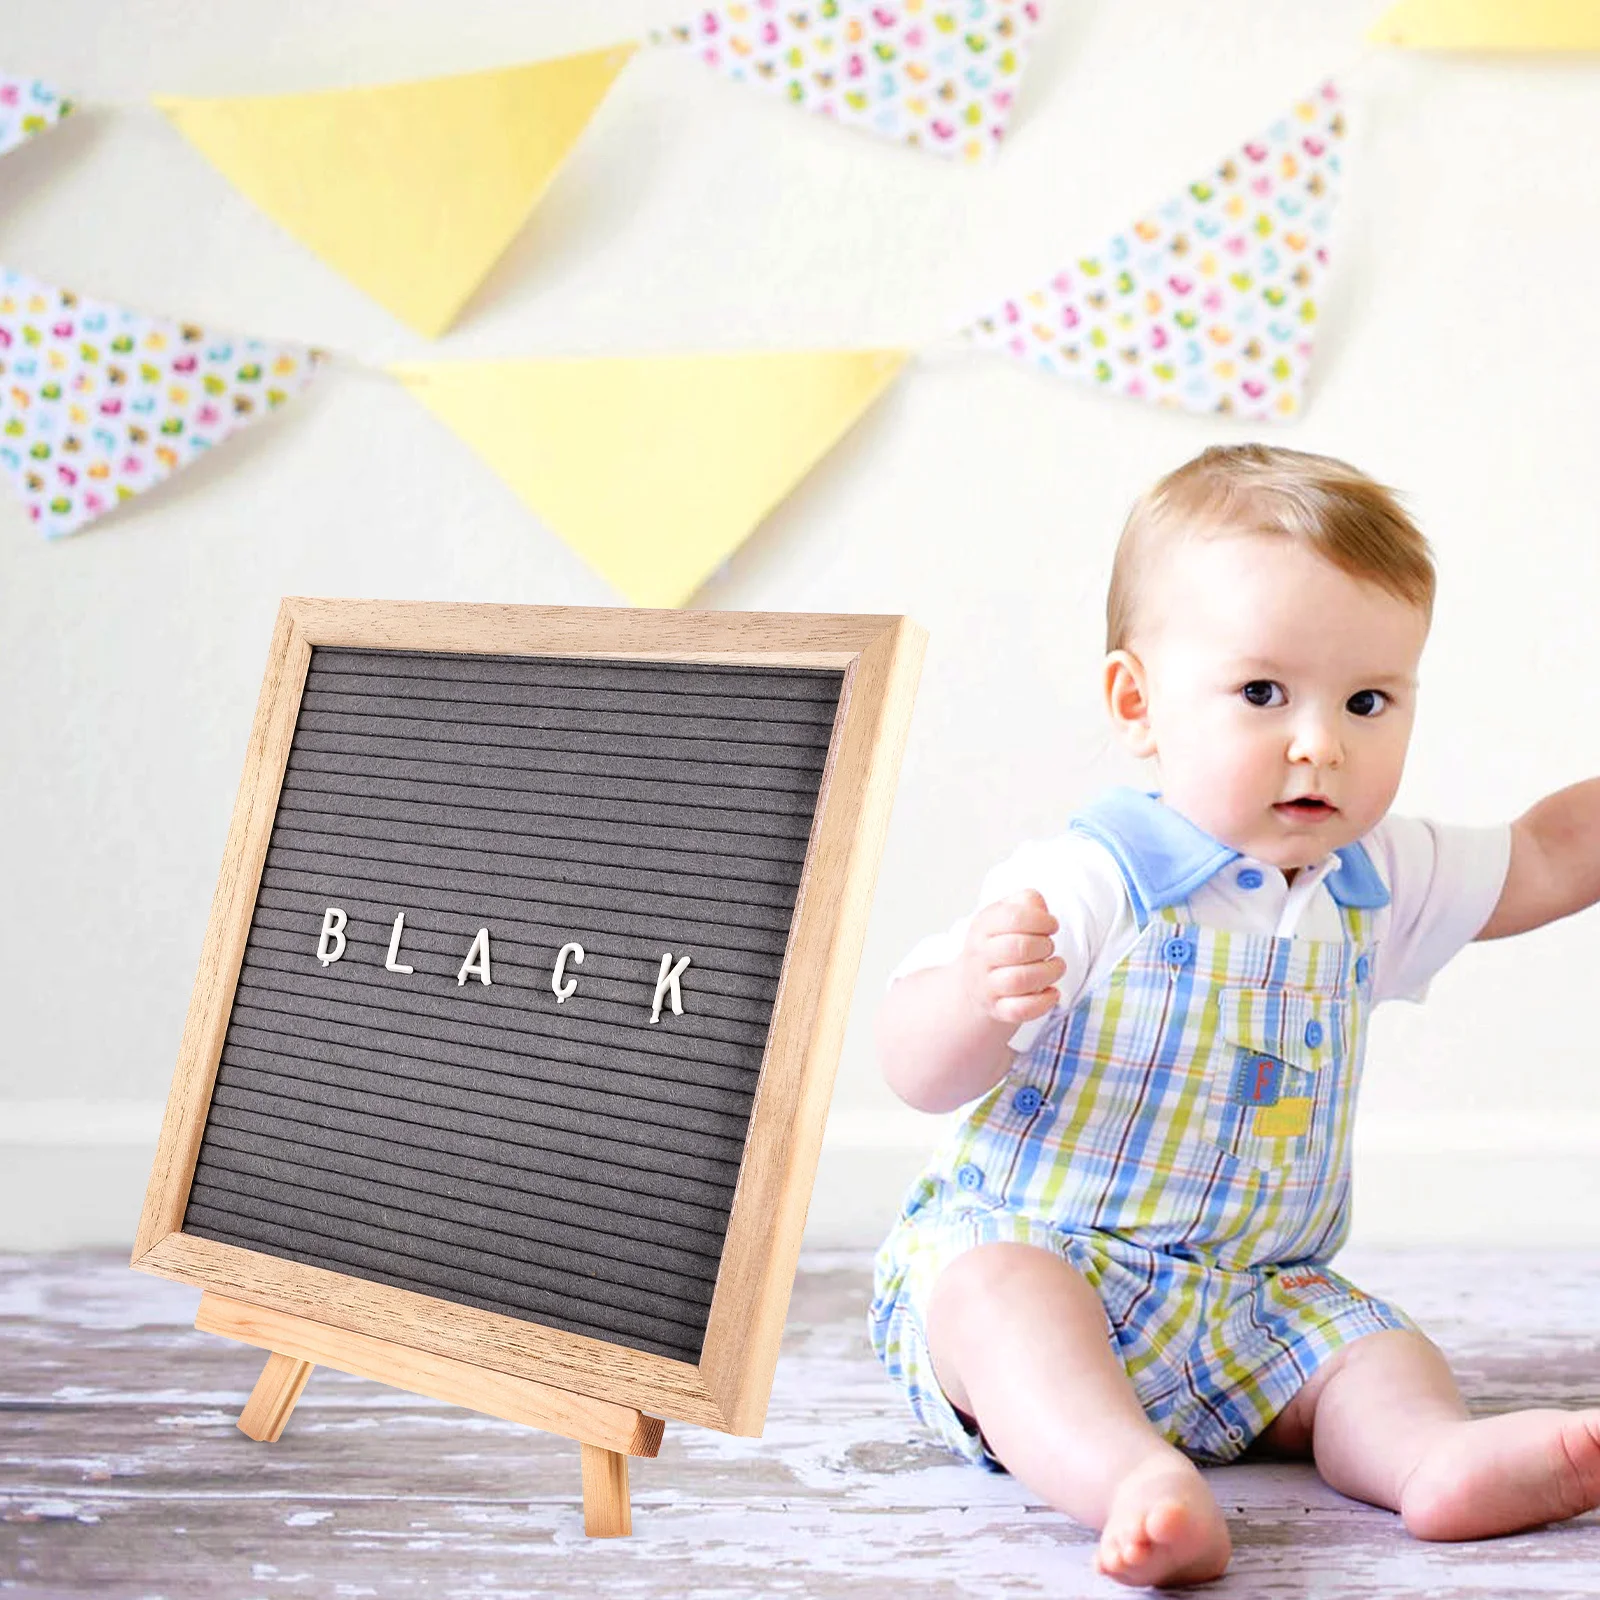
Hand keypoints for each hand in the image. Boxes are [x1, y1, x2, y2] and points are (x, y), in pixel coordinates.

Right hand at [958, 889, 1066, 1025]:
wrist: (974, 983)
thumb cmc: (999, 943)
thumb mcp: (1005, 914)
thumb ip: (1025, 902)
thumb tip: (1040, 908)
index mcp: (983, 926)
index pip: (1013, 917)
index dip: (1041, 920)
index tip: (1051, 926)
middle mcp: (980, 956)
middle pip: (1017, 948)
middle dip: (1044, 946)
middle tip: (1049, 948)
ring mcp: (986, 985)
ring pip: (1019, 980)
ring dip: (1048, 973)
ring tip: (1055, 967)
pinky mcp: (997, 1009)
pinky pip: (1020, 1010)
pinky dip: (1043, 1002)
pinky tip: (1052, 991)